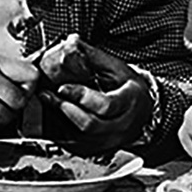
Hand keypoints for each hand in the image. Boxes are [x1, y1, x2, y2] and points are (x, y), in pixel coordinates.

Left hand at [37, 43, 152, 152]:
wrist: (144, 110)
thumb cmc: (128, 87)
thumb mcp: (116, 67)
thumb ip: (93, 56)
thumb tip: (71, 41)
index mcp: (130, 101)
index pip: (105, 105)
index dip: (82, 97)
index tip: (63, 87)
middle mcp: (122, 125)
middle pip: (91, 125)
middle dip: (65, 109)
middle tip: (48, 95)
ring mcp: (111, 141)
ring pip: (81, 139)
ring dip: (60, 122)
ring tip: (47, 105)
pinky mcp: (99, 150)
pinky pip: (76, 147)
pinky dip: (61, 134)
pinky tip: (52, 120)